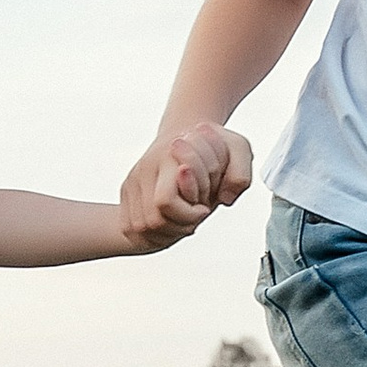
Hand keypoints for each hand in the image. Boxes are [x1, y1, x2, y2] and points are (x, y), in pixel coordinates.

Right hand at [119, 122, 254, 247]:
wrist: (186, 135)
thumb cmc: (212, 145)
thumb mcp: (238, 150)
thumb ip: (240, 174)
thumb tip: (225, 199)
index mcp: (168, 154)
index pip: (166, 201)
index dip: (190, 213)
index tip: (205, 206)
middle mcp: (146, 167)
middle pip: (153, 220)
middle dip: (180, 225)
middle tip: (195, 213)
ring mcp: (133, 179)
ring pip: (142, 226)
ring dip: (169, 230)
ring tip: (185, 216)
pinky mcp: (127, 191)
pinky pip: (133, 225)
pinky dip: (156, 231)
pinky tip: (172, 218)